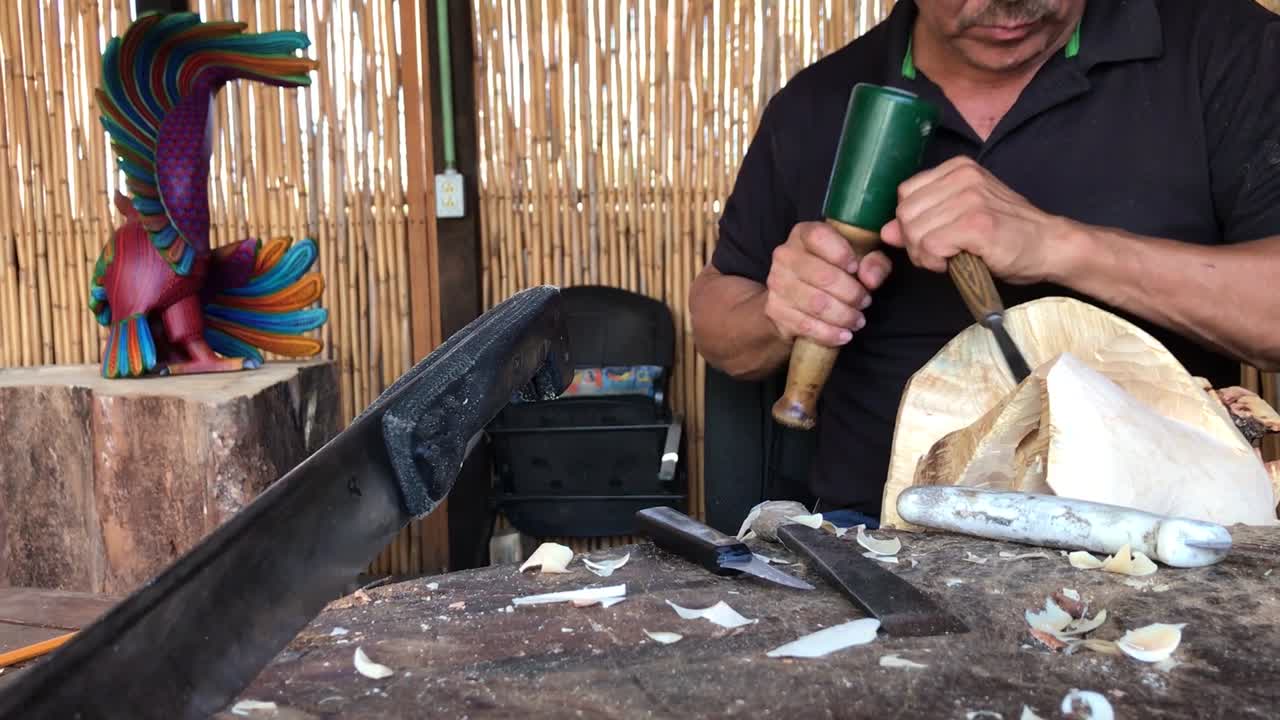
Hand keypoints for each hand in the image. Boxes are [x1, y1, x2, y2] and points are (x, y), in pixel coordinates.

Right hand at [764, 221, 892, 346]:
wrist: (794, 296)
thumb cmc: (832, 271)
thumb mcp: (859, 259)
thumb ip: (874, 261)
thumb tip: (870, 278)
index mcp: (803, 234)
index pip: (819, 237)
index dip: (841, 253)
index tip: (856, 269)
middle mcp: (785, 255)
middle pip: (823, 276)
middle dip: (851, 293)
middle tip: (865, 302)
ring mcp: (777, 283)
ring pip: (816, 304)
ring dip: (843, 316)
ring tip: (857, 320)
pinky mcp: (775, 309)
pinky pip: (806, 325)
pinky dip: (829, 333)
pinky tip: (843, 334)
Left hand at [880, 156, 1076, 283]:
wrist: (1050, 245)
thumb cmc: (1007, 234)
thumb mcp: (961, 217)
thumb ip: (924, 218)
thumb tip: (885, 231)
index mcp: (958, 169)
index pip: (906, 193)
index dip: (911, 222)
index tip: (931, 237)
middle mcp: (963, 177)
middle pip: (905, 213)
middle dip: (914, 242)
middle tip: (938, 255)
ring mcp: (970, 199)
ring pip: (913, 231)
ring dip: (924, 255)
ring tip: (949, 258)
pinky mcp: (976, 224)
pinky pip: (929, 246)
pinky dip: (935, 262)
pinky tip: (954, 263)